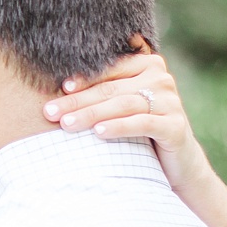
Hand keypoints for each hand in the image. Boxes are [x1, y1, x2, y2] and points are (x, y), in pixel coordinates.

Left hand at [42, 51, 209, 191]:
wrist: (176, 162)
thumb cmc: (140, 131)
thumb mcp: (121, 106)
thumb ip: (102, 91)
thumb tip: (59, 89)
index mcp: (146, 64)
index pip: (109, 69)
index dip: (83, 79)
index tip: (59, 89)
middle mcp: (160, 78)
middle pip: (111, 89)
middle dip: (77, 101)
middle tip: (50, 112)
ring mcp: (170, 101)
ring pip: (123, 104)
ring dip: (92, 114)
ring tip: (66, 124)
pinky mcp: (175, 126)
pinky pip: (142, 124)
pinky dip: (119, 127)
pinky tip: (99, 132)